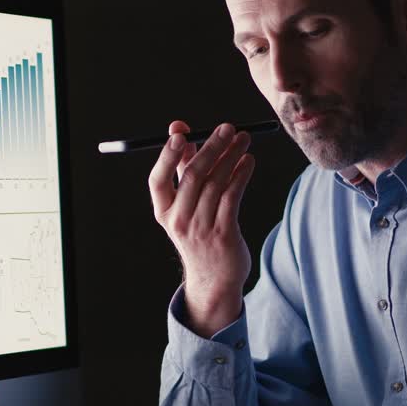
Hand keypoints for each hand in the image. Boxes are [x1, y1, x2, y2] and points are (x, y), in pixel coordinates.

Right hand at [148, 120, 255, 336]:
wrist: (214, 278)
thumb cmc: (199, 230)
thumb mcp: (186, 204)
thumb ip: (183, 168)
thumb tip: (179, 129)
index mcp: (163, 212)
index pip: (157, 180)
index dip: (167, 156)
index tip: (180, 133)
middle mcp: (179, 220)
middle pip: (192, 177)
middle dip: (211, 147)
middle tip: (227, 127)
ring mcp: (201, 229)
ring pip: (216, 184)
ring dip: (231, 157)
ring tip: (244, 139)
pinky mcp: (224, 233)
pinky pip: (232, 197)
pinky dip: (241, 175)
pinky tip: (248, 161)